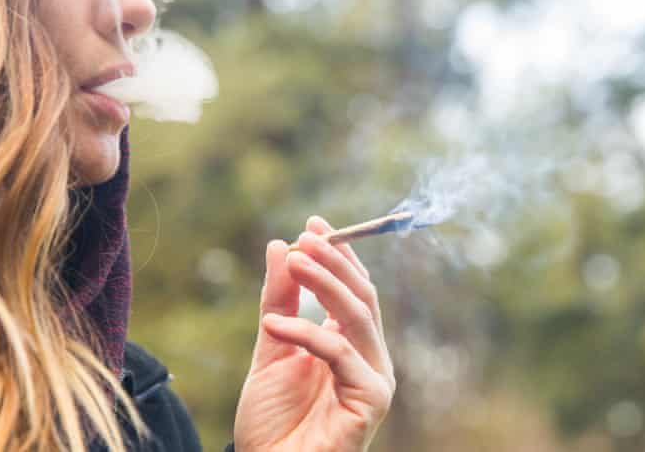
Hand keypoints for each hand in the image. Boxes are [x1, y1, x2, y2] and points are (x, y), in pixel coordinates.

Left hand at [233, 216, 395, 451]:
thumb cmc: (272, 422)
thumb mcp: (270, 349)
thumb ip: (279, 301)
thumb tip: (280, 245)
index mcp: (350, 344)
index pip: (353, 289)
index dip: (338, 253)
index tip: (313, 223)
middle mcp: (368, 357)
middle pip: (362, 295)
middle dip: (336, 261)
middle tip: (307, 236)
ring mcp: (374, 378)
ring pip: (358, 315)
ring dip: (326, 282)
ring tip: (294, 260)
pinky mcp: (371, 399)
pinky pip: (341, 353)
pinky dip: (306, 334)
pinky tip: (272, 325)